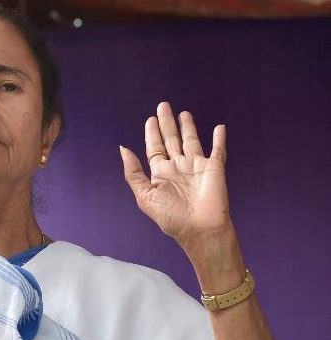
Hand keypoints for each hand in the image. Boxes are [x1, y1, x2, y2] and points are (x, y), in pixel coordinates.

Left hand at [119, 102, 232, 249]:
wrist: (199, 230)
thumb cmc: (171, 217)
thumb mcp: (144, 196)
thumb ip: (133, 173)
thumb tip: (123, 149)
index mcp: (161, 174)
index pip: (155, 148)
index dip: (151, 133)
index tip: (150, 119)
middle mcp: (178, 167)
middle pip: (171, 140)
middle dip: (166, 123)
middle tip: (163, 105)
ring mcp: (196, 167)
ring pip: (191, 141)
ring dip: (188, 127)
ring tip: (183, 113)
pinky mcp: (214, 168)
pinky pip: (218, 150)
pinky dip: (219, 139)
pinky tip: (219, 127)